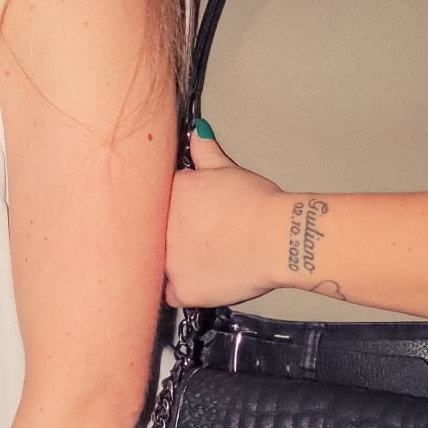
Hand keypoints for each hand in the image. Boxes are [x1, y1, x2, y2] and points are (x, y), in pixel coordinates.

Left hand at [163, 127, 287, 307]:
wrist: (276, 237)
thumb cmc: (257, 205)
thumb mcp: (226, 170)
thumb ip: (205, 152)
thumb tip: (197, 133)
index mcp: (166, 196)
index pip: (152, 206)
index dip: (172, 214)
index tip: (190, 219)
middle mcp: (159, 228)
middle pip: (151, 237)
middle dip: (171, 238)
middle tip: (201, 239)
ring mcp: (167, 261)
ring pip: (157, 266)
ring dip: (175, 263)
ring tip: (206, 258)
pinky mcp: (182, 289)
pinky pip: (171, 293)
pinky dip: (185, 289)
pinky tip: (203, 279)